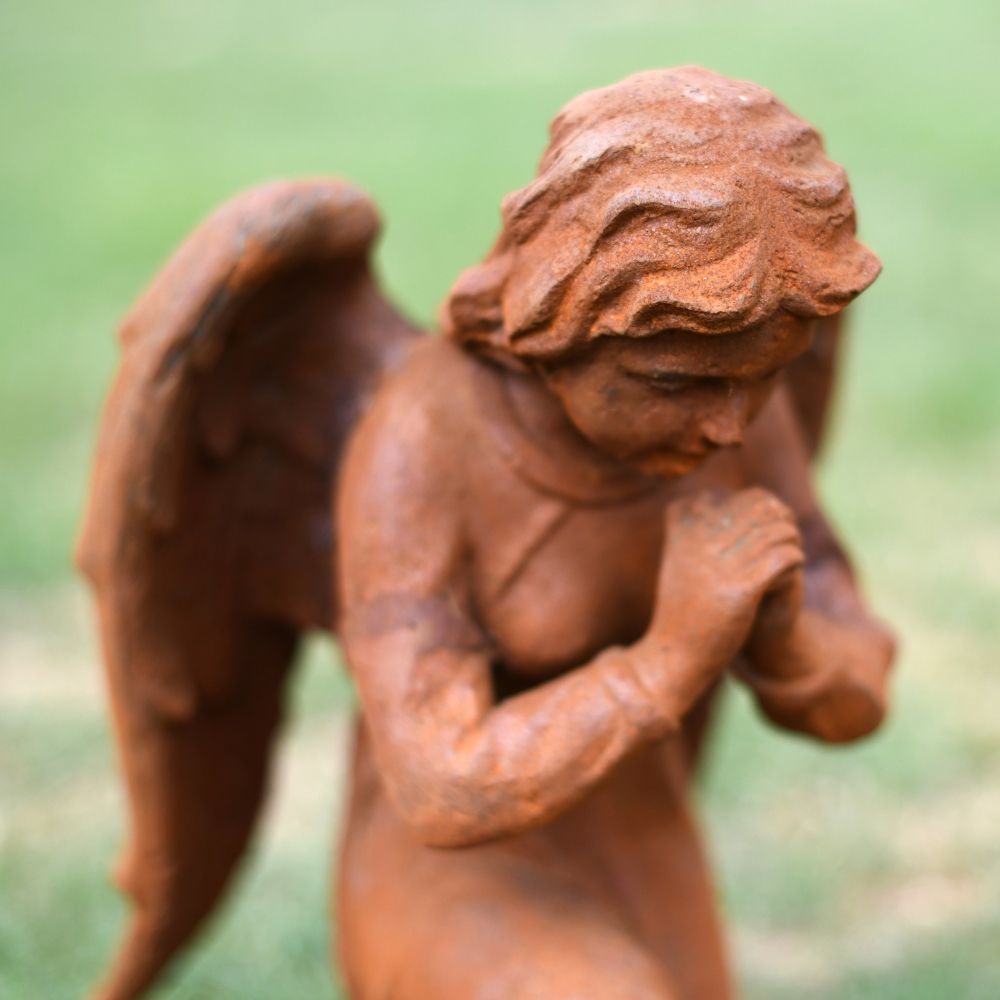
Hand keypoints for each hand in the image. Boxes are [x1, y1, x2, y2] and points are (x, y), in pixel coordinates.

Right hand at [641, 488, 803, 700]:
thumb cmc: (682, 604)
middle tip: (785, 543)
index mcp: (684, 522)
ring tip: (788, 559)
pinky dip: (794, 562)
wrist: (674, 652)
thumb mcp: (680, 555)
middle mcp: (700, 535)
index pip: (741, 497)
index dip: (762, 510)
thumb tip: (731, 496)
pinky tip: (787, 576)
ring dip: (792, 542)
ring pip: (780, 529)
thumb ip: (698, 522)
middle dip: (781, 521)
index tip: (763, 533)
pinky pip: (786, 556)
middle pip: (763, 507)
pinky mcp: (742, 587)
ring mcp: (720, 561)